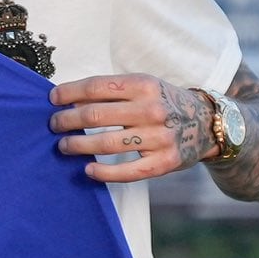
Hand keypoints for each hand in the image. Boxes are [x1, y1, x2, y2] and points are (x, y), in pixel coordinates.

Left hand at [48, 73, 212, 183]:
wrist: (206, 123)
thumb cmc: (164, 102)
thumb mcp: (144, 86)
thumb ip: (112, 91)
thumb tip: (69, 100)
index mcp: (143, 85)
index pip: (95, 87)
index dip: (68, 93)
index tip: (52, 99)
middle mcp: (151, 109)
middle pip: (94, 115)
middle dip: (66, 121)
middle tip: (54, 125)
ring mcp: (159, 137)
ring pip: (105, 143)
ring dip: (76, 146)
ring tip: (64, 146)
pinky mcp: (163, 162)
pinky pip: (126, 172)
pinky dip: (102, 172)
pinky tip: (87, 169)